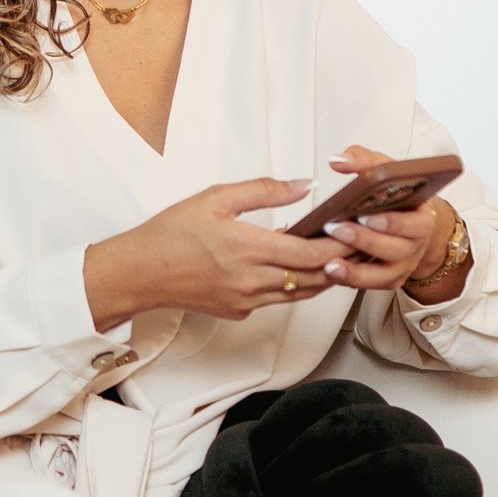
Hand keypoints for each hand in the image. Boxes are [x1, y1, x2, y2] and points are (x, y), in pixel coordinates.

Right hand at [84, 180, 341, 329]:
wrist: (140, 273)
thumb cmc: (171, 233)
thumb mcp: (215, 198)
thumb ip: (263, 190)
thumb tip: (302, 185)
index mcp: (248, 249)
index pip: (311, 254)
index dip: (339, 246)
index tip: (356, 232)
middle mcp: (252, 281)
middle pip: (314, 279)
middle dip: (340, 263)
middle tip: (357, 245)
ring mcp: (246, 301)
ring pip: (300, 293)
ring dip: (321, 277)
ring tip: (337, 257)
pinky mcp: (238, 311)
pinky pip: (276, 300)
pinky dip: (293, 286)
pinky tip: (294, 268)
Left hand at [318, 144, 464, 300]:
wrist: (412, 221)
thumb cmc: (398, 194)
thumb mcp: (387, 170)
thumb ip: (364, 161)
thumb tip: (339, 161)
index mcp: (423, 217)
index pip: (414, 223)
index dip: (392, 222)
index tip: (367, 215)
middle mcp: (417, 245)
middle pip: (395, 249)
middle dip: (365, 240)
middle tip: (337, 229)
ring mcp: (404, 265)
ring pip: (384, 273)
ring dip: (357, 269)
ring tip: (330, 262)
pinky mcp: (390, 280)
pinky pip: (373, 286)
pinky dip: (352, 280)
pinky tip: (332, 272)